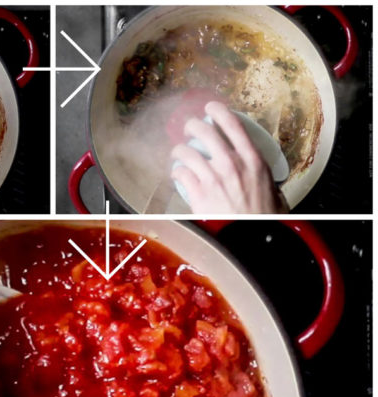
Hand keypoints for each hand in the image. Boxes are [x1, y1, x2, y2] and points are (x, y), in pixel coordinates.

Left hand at [171, 101, 287, 213]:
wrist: (252, 236)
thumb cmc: (265, 216)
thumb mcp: (273, 188)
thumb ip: (262, 176)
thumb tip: (261, 174)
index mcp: (252, 159)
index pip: (233, 124)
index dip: (218, 111)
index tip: (211, 108)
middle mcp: (231, 164)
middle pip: (205, 132)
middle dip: (193, 125)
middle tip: (189, 127)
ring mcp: (213, 178)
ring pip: (187, 152)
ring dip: (179, 150)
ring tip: (178, 153)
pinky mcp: (199, 194)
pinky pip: (180, 174)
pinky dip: (176, 171)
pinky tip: (177, 173)